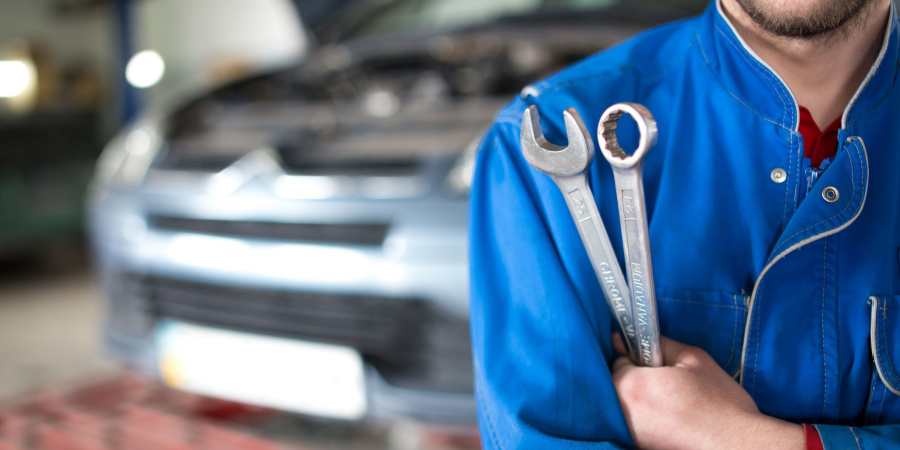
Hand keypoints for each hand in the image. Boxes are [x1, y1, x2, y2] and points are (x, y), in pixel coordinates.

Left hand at [610, 333, 803, 449]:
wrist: (738, 445)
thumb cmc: (719, 403)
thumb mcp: (692, 359)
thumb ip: (658, 344)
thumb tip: (625, 338)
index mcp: (632, 385)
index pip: (618, 363)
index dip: (638, 360)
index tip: (656, 365)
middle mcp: (624, 412)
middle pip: (616, 386)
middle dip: (635, 380)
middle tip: (666, 385)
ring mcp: (631, 434)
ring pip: (624, 406)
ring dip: (640, 401)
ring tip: (671, 403)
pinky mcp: (640, 447)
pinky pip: (634, 425)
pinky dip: (647, 420)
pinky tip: (669, 420)